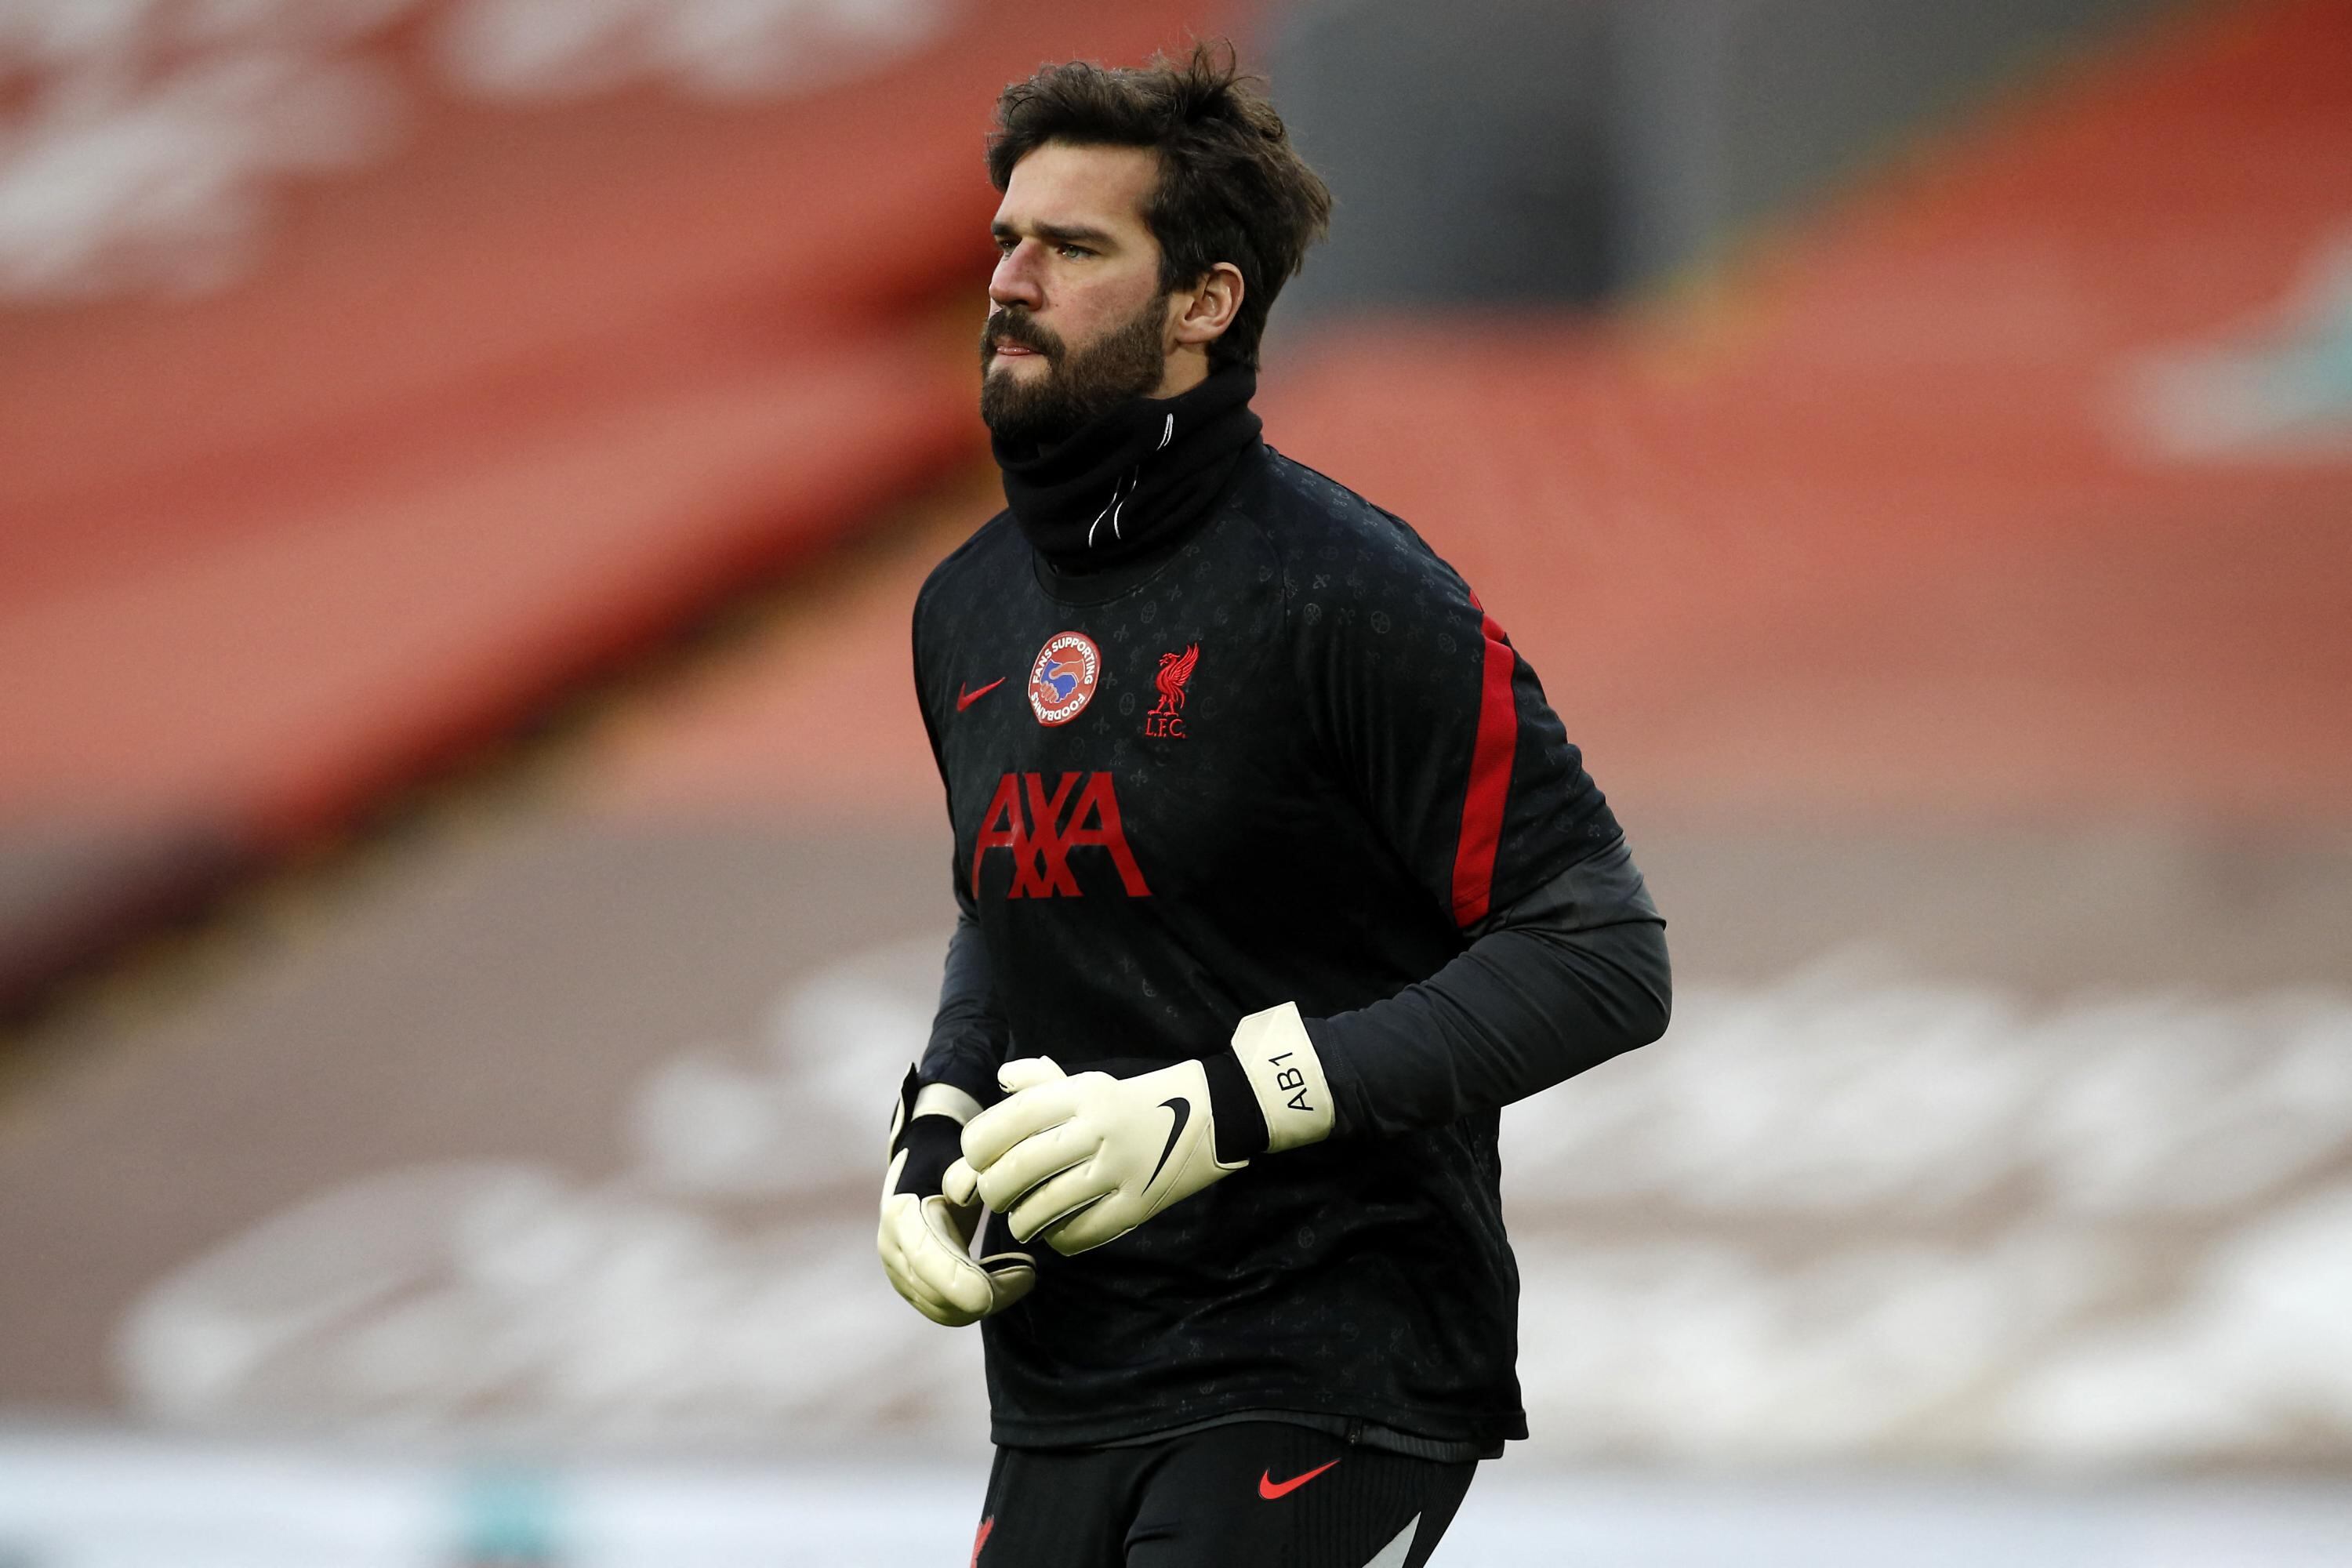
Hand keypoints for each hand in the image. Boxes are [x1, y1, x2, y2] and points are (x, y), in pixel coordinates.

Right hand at [877, 1072, 1034, 1324]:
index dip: (972, 1281)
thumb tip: (967, 1190)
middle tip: (1031, 1269)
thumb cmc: (949, 1157)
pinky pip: (947, 1313)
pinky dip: (980, 1304)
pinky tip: (1003, 1279)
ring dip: (991, 1299)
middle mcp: (892, 1249)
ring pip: (948, 1312)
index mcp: (901, 1215)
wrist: (923, 1164)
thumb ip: (964, 1172)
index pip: (931, 1263)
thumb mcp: (959, 1157)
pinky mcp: (911, 1288)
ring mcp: (898, 1272)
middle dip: (995, 1290)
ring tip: (1022, 1270)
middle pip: (944, 1296)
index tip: (1026, 1271)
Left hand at [949, 1057, 1240, 1255]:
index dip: (977, 1146)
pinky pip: (1077, 1235)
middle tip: (994, 1195)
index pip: (1008, 1121)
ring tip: (1022, 1219)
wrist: (1210, 1115)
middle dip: (993, 1190)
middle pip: (1016, 1171)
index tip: (975, 1158)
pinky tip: (1056, 1231)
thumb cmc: (1132, 1102)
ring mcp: (1119, 1170)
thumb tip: (1001, 1078)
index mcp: (1082, 1094)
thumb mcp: (1090, 1083)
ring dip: (1020, 1221)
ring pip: (1041, 1210)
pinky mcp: (1137, 1206)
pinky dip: (1056, 1239)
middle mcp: (1099, 1129)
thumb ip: (1041, 1081)